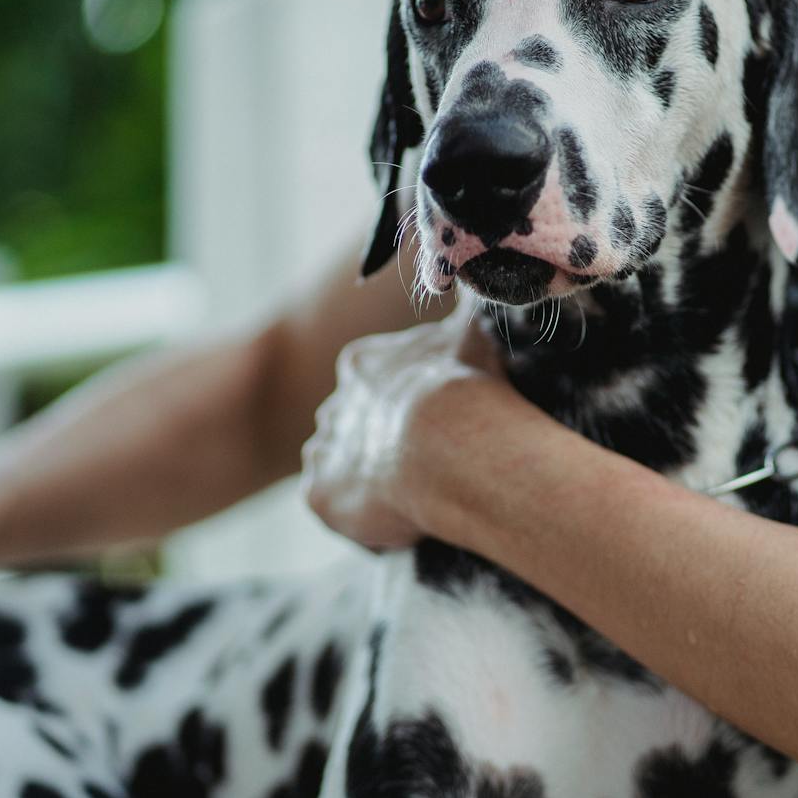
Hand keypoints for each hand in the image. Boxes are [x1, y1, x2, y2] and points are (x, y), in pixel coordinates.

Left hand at [300, 317, 506, 551]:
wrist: (447, 444)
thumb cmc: (465, 387)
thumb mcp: (473, 335)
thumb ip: (470, 314)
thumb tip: (479, 277)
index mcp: (362, 364)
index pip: (371, 380)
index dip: (402, 403)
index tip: (431, 420)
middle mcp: (333, 404)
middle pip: (352, 424)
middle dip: (380, 440)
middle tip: (425, 461)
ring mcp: (322, 451)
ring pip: (338, 464)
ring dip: (365, 478)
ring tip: (410, 495)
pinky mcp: (317, 495)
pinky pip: (332, 506)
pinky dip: (359, 515)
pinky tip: (393, 520)